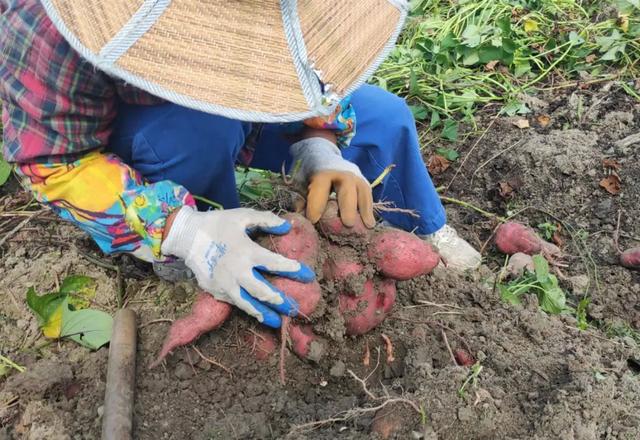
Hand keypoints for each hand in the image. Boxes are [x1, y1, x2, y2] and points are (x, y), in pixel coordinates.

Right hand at [161, 207, 314, 327]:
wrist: (186, 236)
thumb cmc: (218, 224)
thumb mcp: (242, 216)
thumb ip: (266, 220)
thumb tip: (287, 227)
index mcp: (246, 252)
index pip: (275, 264)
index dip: (293, 270)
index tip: (309, 275)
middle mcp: (237, 272)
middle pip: (263, 292)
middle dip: (281, 301)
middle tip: (295, 308)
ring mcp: (225, 284)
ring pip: (248, 304)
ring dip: (264, 314)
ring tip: (277, 322)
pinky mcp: (216, 291)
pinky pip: (234, 302)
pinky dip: (247, 308)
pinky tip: (257, 313)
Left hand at [290, 137, 374, 227]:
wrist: (321, 154)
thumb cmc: (309, 172)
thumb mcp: (299, 182)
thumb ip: (300, 199)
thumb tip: (300, 218)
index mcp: (322, 173)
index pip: (320, 189)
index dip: (316, 205)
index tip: (314, 221)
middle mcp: (342, 173)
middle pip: (347, 189)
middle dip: (348, 206)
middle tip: (348, 224)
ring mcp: (355, 175)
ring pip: (363, 191)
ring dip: (365, 209)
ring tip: (368, 226)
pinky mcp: (363, 181)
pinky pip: (368, 194)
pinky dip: (369, 208)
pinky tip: (370, 223)